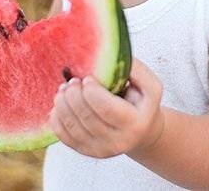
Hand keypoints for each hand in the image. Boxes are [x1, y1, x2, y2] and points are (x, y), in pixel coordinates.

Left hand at [50, 58, 164, 158]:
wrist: (142, 132)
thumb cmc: (142, 104)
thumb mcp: (151, 86)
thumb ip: (135, 70)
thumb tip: (112, 57)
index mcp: (134, 124)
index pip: (107, 109)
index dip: (92, 92)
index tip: (87, 78)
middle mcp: (117, 142)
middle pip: (87, 118)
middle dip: (74, 96)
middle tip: (71, 81)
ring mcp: (100, 150)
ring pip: (73, 127)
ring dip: (62, 105)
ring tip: (63, 89)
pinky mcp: (86, 152)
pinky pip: (64, 137)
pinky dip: (57, 119)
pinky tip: (59, 105)